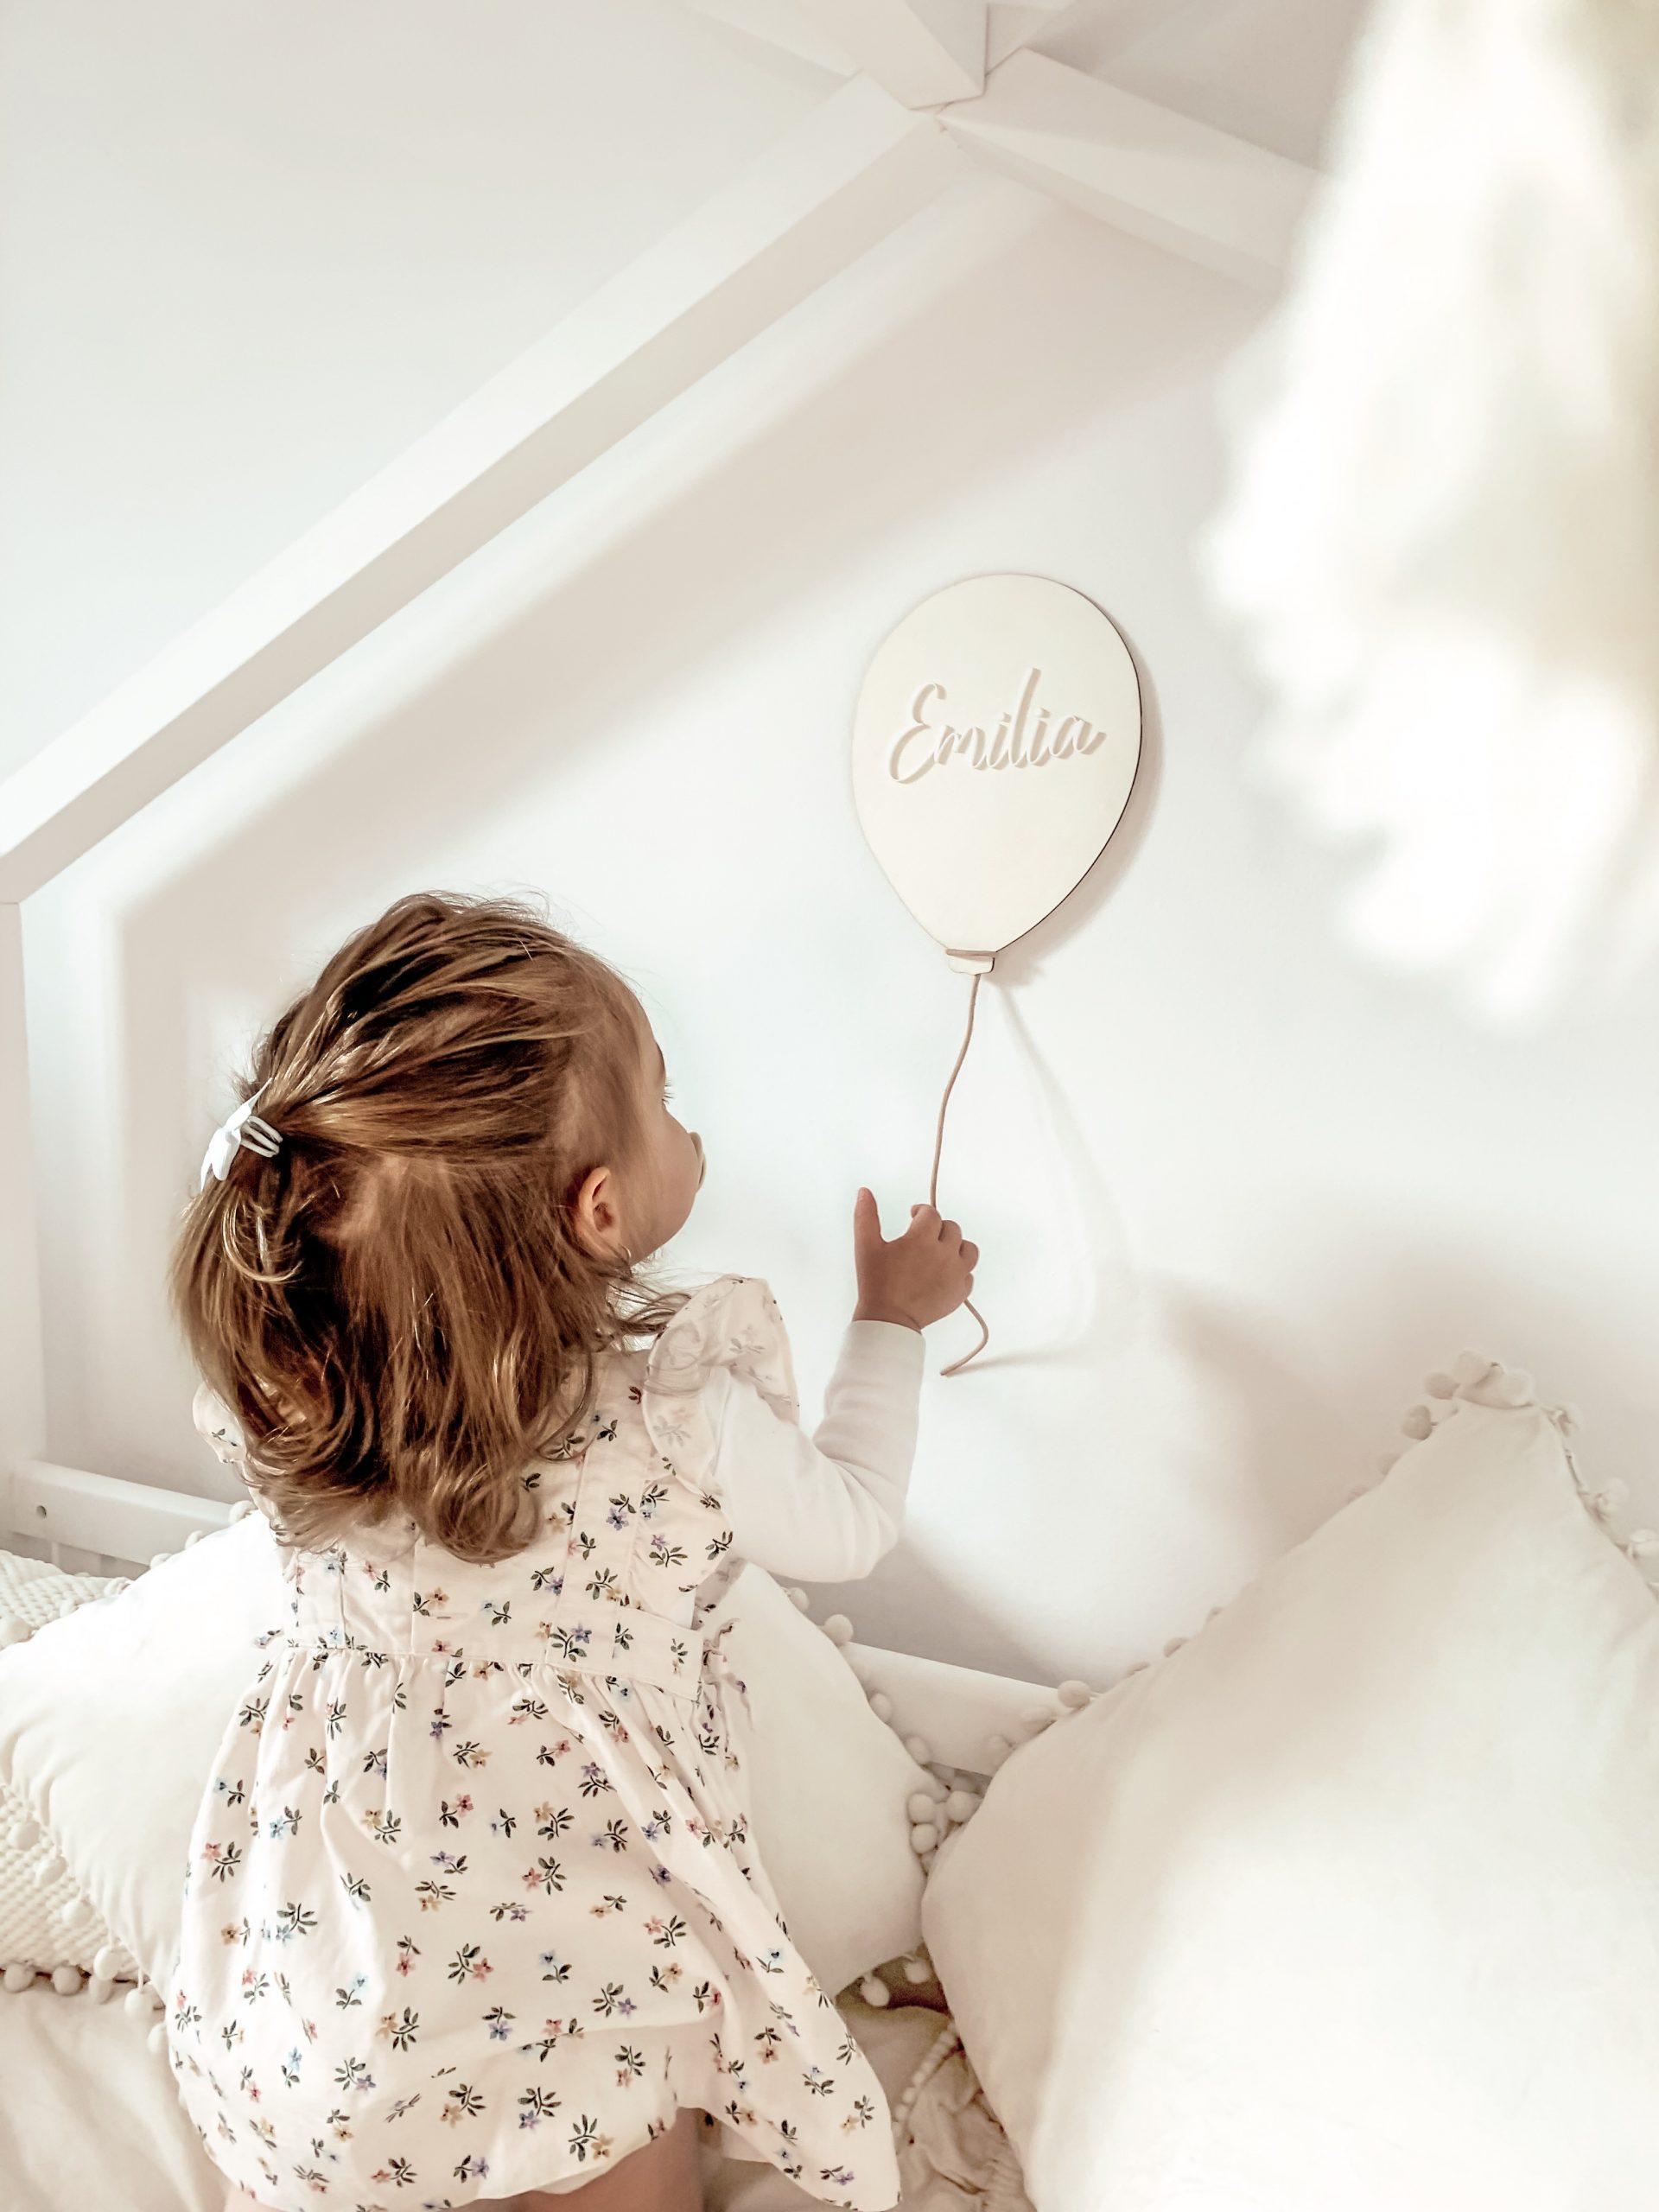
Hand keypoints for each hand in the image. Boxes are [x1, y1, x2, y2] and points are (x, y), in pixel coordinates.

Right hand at [851, 1189, 977, 1331]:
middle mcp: (944, 1253)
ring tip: (940, 1253)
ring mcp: (956, 1273)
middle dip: (937, 1228)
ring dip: (955, 1246)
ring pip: (968, 1248)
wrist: (889, 1320)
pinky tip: (943, 1273)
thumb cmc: (875, 1283)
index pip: (931, 1213)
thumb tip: (864, 1191)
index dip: (921, 1211)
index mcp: (922, 1238)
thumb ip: (866, 1215)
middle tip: (922, 1238)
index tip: (913, 1216)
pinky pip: (969, 1274)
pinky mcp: (961, 1292)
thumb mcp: (866, 1246)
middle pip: (951, 1228)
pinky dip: (959, 1271)